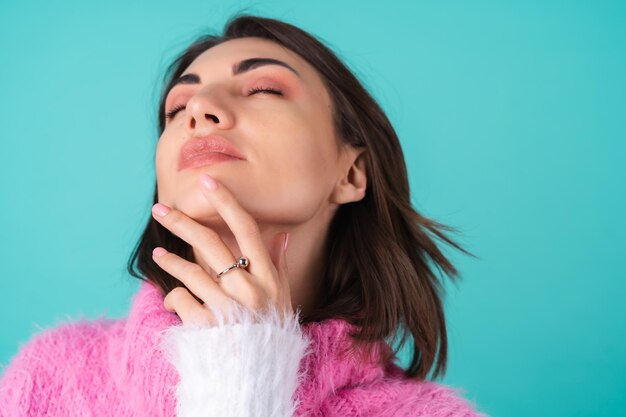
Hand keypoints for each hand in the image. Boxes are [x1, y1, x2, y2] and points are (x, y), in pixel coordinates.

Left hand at [150, 173, 291, 326]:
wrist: (257, 374)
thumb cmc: (271, 331)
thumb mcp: (282, 297)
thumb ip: (279, 265)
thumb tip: (282, 237)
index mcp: (267, 276)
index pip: (246, 229)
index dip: (225, 202)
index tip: (207, 182)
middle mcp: (247, 287)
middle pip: (210, 243)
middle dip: (181, 221)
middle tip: (160, 208)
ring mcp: (226, 306)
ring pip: (189, 272)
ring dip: (170, 261)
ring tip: (159, 254)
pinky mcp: (205, 325)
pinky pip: (181, 301)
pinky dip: (175, 300)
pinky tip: (174, 302)